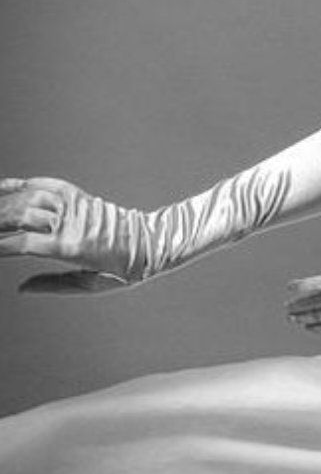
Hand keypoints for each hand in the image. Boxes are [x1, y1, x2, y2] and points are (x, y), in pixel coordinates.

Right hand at [0, 176, 131, 292]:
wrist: (151, 245)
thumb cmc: (123, 271)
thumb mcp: (89, 286)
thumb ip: (52, 285)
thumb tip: (21, 288)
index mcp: (72, 248)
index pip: (24, 244)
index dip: (1, 247)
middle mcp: (71, 223)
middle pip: (22, 216)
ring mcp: (76, 206)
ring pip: (31, 198)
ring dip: (6, 203)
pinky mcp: (80, 197)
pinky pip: (48, 185)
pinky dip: (24, 185)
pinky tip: (6, 187)